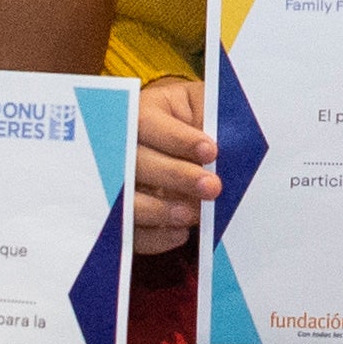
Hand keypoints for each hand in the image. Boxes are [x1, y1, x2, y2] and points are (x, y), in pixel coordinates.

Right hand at [129, 75, 215, 253]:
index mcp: (140, 114)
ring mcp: (117, 186)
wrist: (184, 145)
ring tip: (194, 214)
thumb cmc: (192, 120)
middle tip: (212, 187)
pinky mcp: (124, 218)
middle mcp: (121, 149)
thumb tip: (225, 138)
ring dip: (160, 209)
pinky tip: (180, 233)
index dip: (177, 139)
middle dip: (176, 176)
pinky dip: (154, 237)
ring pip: (126, 200)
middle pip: (135, 163)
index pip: (146, 123)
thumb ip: (208, 116)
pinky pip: (130, 232)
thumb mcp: (200, 106)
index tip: (210, 151)